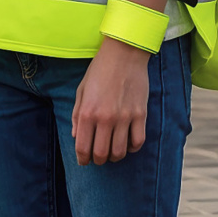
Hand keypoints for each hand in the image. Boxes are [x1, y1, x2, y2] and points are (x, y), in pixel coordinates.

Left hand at [72, 37, 149, 164]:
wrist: (123, 55)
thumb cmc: (99, 71)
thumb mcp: (81, 91)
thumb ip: (77, 116)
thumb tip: (77, 137)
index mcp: (87, 113)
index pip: (83, 147)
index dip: (82, 159)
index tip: (83, 161)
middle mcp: (105, 118)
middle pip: (102, 154)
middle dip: (98, 160)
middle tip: (98, 158)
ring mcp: (124, 118)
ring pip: (120, 152)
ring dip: (115, 156)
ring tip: (112, 152)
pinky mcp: (140, 115)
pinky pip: (138, 142)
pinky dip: (132, 148)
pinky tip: (128, 144)